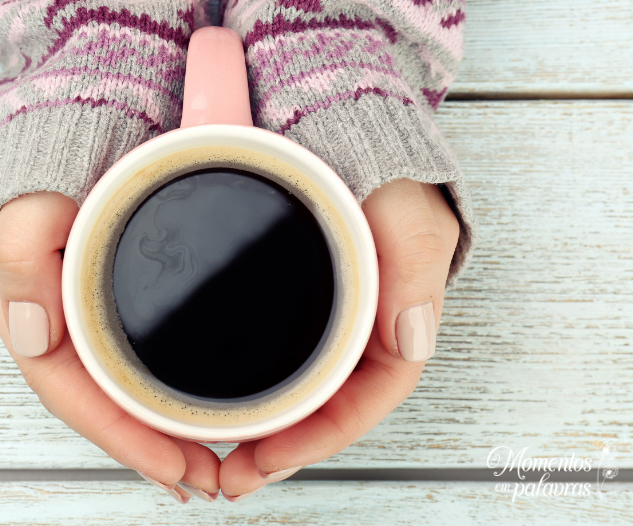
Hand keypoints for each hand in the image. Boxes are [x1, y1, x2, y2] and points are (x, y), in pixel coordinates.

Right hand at [0, 191, 221, 502]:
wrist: (67, 118)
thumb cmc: (44, 161)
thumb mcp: (28, 200)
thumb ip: (23, 251)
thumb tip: (35, 334)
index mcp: (32, 311)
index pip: (74, 395)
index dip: (123, 439)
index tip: (174, 469)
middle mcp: (56, 321)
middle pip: (102, 403)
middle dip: (151, 449)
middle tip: (207, 479)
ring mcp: (82, 310)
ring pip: (118, 387)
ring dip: (157, 428)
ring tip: (206, 461)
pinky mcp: (111, 295)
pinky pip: (131, 357)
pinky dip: (157, 390)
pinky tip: (184, 406)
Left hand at [217, 178, 459, 500]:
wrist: (334, 122)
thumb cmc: (378, 164)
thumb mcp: (407, 208)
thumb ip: (415, 261)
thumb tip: (411, 336)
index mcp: (395, 318)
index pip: (365, 401)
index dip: (320, 440)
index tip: (268, 460)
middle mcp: (361, 326)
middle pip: (327, 409)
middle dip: (284, 452)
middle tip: (231, 478)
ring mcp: (327, 317)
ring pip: (301, 393)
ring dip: (266, 433)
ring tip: (217, 461)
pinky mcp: (292, 302)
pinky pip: (278, 360)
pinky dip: (256, 392)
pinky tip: (222, 407)